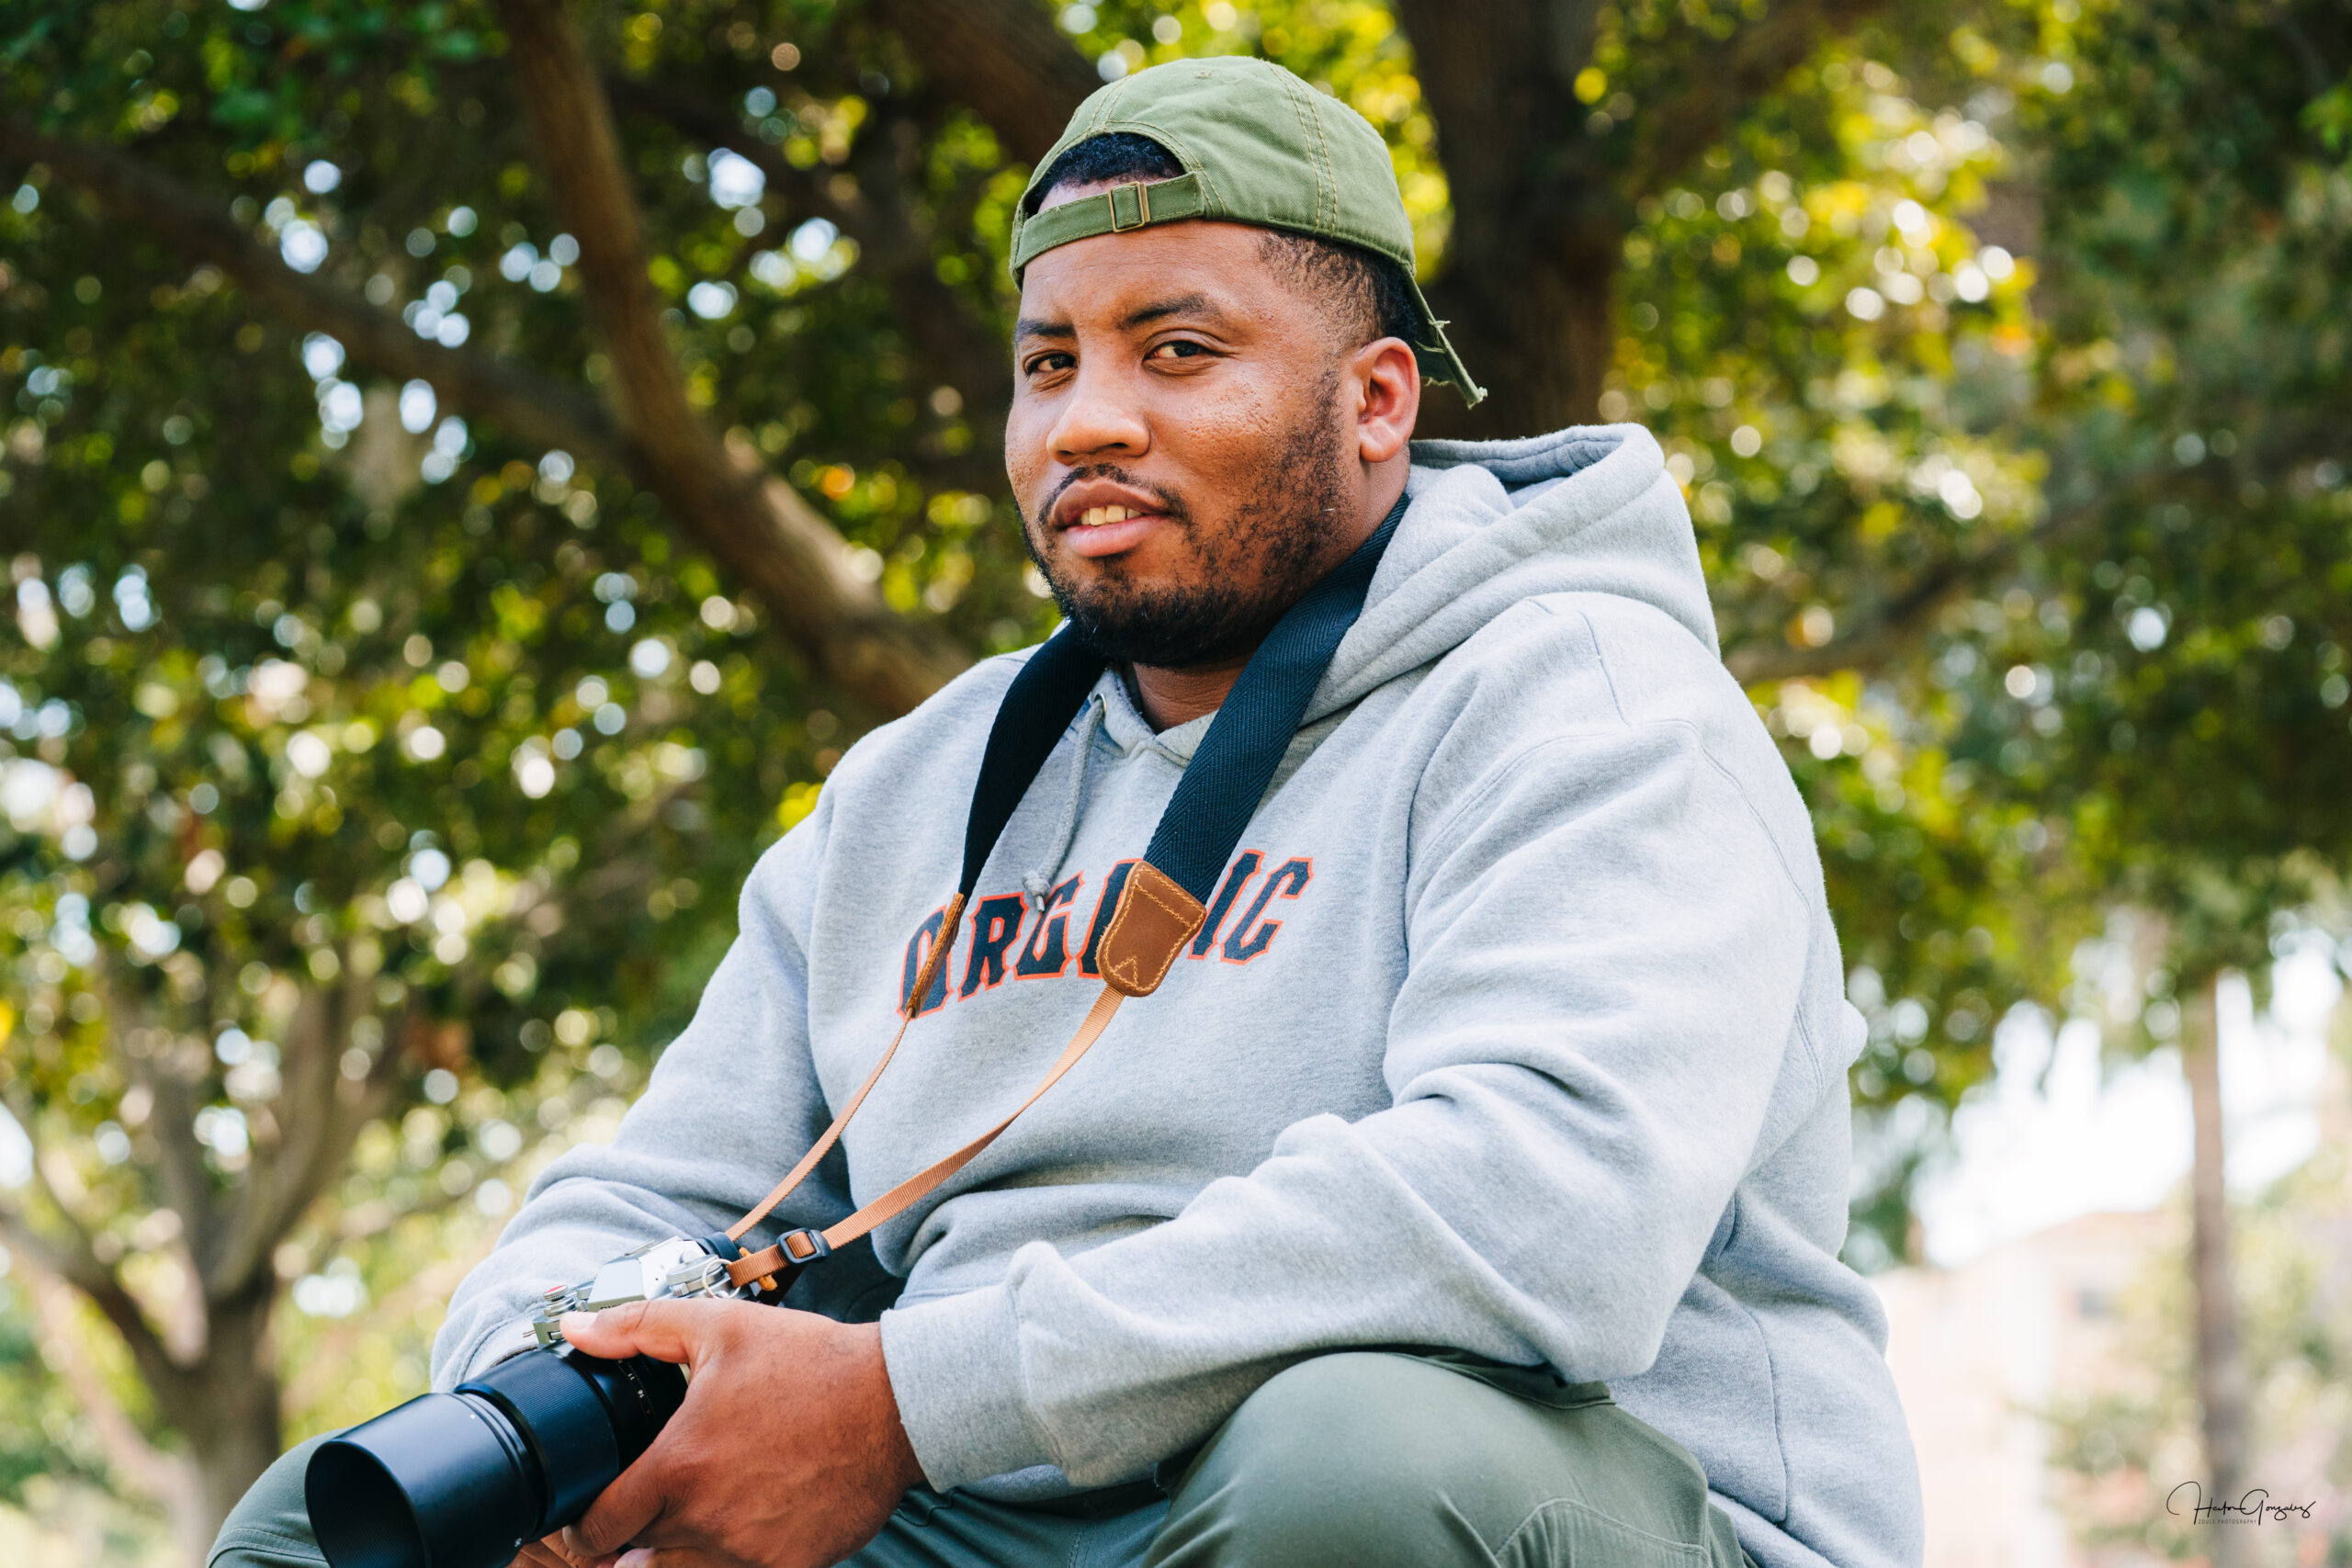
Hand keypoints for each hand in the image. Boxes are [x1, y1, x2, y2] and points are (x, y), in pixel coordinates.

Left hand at [551, 1300, 923, 1567]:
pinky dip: (733, 1559)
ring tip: (699, 1514)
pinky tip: (749, 1521)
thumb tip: (578, 1329)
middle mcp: (708, 1520)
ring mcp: (750, 1552)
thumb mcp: (721, 1327)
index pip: (599, 1527)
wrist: (896, 1403)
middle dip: (635, 1534)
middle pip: (635, 1557)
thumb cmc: (812, 1364)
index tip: (592, 1516)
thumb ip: (639, 1327)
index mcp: (680, 1466)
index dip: (584, 1525)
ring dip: (677, 1553)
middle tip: (651, 1505)